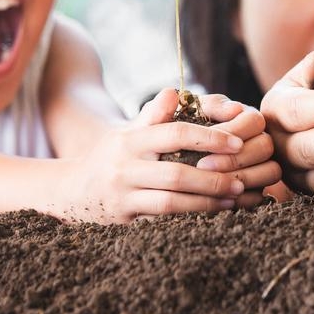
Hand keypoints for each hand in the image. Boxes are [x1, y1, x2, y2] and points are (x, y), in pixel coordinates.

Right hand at [57, 88, 247, 221]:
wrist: (72, 191)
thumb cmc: (111, 157)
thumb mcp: (127, 132)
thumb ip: (154, 115)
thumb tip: (176, 92)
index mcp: (131, 140)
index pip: (176, 134)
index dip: (209, 138)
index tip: (237, 143)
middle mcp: (125, 167)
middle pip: (177, 173)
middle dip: (213, 178)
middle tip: (241, 179)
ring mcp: (123, 195)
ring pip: (171, 202)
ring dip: (206, 202)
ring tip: (232, 199)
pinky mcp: (124, 219)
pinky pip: (162, 221)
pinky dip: (190, 218)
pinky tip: (211, 215)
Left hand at [194, 94, 281, 207]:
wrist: (171, 162)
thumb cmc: (183, 130)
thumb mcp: (193, 112)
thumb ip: (211, 105)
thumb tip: (235, 108)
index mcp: (248, 119)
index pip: (254, 121)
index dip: (232, 131)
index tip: (204, 141)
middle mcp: (261, 141)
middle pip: (266, 146)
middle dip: (234, 158)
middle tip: (201, 165)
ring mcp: (264, 166)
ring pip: (271, 171)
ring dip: (242, 177)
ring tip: (210, 183)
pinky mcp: (259, 189)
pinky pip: (262, 196)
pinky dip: (242, 199)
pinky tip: (218, 199)